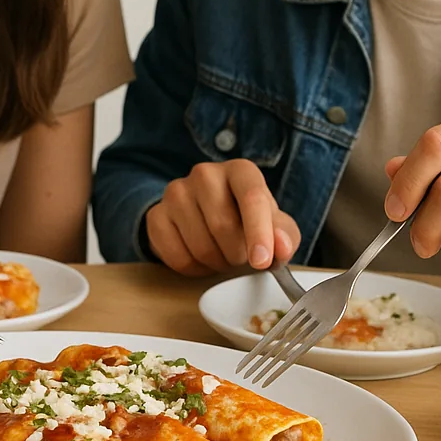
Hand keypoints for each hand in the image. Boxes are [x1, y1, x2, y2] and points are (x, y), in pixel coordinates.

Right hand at [145, 159, 300, 276]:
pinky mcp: (156, 215)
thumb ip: (285, 236)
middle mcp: (205, 173)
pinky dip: (195, 269)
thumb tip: (281, 246)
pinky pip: (177, 257)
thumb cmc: (246, 218)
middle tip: (242, 256)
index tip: (262, 261)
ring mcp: (176, 192)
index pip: (252, 197)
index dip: (258, 232)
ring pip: (200, 246)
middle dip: (238, 254)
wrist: (205, 214)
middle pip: (223, 226)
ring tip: (222, 254)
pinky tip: (201, 257)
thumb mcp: (274, 225)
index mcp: (240, 170)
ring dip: (217, 263)